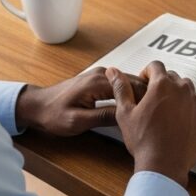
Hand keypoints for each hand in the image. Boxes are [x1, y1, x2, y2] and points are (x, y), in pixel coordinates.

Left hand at [15, 68, 146, 136]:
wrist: (37, 106)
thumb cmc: (53, 114)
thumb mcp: (78, 121)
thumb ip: (103, 116)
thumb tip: (127, 116)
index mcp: (98, 82)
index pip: (133, 86)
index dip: (147, 100)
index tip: (156, 113)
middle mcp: (101, 74)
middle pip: (135, 82)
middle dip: (147, 96)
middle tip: (158, 114)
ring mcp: (100, 75)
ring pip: (130, 83)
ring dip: (140, 95)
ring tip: (150, 112)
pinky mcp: (99, 80)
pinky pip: (121, 85)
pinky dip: (131, 94)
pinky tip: (135, 107)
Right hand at [107, 61, 195, 186]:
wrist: (164, 165)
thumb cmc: (143, 140)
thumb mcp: (125, 113)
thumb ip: (121, 88)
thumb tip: (113, 71)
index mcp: (161, 85)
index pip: (156, 66)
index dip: (147, 73)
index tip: (144, 84)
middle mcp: (181, 89)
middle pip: (171, 76)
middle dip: (161, 83)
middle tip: (152, 100)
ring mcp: (194, 101)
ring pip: (185, 87)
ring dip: (176, 92)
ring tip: (165, 108)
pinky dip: (189, 102)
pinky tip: (179, 115)